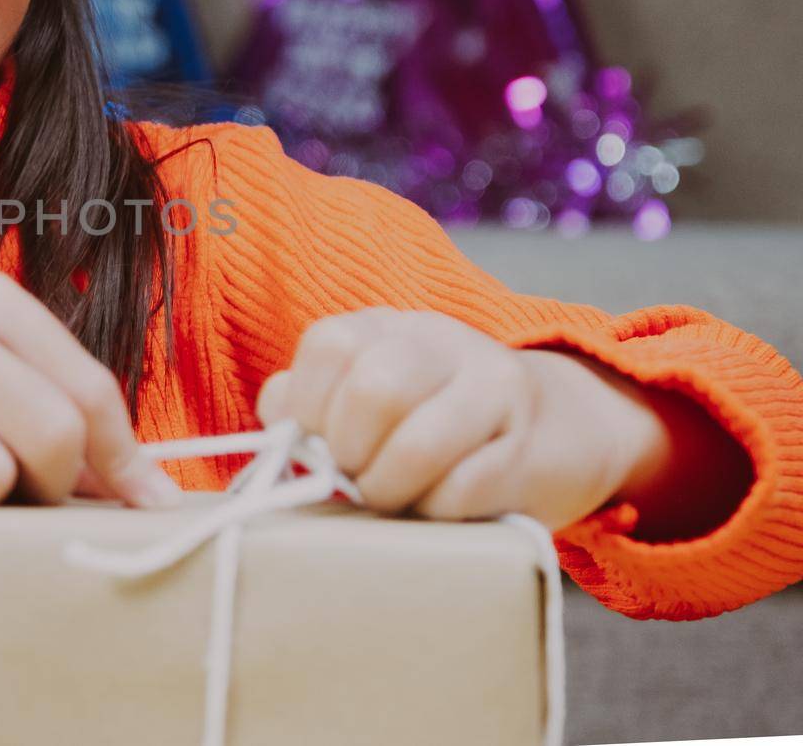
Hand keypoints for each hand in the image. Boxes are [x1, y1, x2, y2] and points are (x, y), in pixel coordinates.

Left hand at [255, 306, 667, 529]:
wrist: (559, 430)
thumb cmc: (433, 425)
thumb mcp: (367, 399)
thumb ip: (311, 406)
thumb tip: (278, 425)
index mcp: (387, 326)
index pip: (329, 343)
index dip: (308, 406)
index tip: (314, 444)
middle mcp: (442, 340)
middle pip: (374, 390)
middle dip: (349, 453)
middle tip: (354, 478)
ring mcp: (494, 386)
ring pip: (418, 443)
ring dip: (388, 488)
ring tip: (388, 498)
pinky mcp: (530, 445)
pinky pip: (461, 489)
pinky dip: (434, 511)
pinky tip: (436, 507)